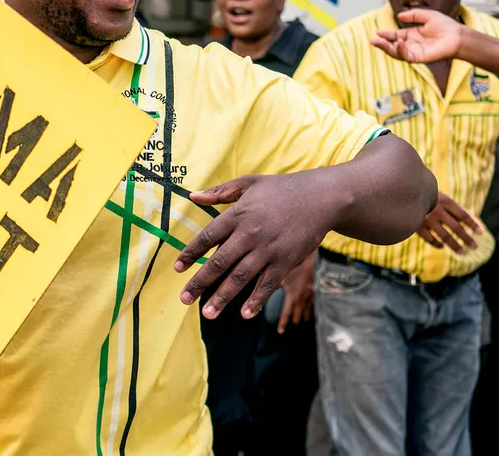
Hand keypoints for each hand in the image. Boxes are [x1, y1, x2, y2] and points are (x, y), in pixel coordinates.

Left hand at [176, 173, 336, 319]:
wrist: (320, 197)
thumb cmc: (281, 189)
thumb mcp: (248, 183)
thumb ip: (219, 192)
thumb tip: (192, 196)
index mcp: (237, 215)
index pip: (207, 237)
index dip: (191, 253)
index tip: (177, 268)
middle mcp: (249, 234)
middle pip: (219, 262)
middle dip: (199, 282)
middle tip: (184, 299)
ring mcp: (268, 250)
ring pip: (240, 277)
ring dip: (222, 297)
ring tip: (207, 313)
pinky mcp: (286, 261)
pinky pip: (268, 284)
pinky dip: (256, 300)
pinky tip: (244, 314)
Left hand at [277, 253, 314, 334]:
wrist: (315, 258)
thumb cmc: (297, 264)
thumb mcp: (282, 273)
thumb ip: (271, 283)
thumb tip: (259, 286)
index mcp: (292, 296)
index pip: (286, 313)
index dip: (282, 323)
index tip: (280, 331)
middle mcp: (302, 298)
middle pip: (297, 312)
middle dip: (294, 318)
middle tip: (293, 323)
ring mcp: (311, 293)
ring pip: (307, 308)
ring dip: (304, 314)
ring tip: (303, 319)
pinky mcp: (318, 287)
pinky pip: (314, 300)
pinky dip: (312, 305)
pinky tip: (313, 305)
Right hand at [370, 9, 463, 62]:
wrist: (458, 35)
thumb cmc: (446, 26)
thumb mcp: (427, 16)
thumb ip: (413, 15)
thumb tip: (399, 16)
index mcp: (411, 35)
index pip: (394, 36)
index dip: (385, 35)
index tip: (377, 32)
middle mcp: (411, 45)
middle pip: (392, 46)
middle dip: (381, 44)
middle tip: (373, 40)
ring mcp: (414, 52)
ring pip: (396, 53)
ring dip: (387, 48)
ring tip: (380, 42)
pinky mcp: (419, 58)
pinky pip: (406, 56)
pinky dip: (401, 50)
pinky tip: (400, 42)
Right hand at [416, 192, 481, 253]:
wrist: (401, 194)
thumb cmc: (423, 194)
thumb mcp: (438, 195)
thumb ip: (451, 206)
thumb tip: (468, 219)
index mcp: (444, 201)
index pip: (463, 215)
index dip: (472, 224)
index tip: (480, 233)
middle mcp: (437, 211)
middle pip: (456, 227)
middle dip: (466, 238)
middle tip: (474, 247)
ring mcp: (427, 219)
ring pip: (445, 236)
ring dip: (454, 245)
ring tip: (461, 252)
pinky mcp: (417, 226)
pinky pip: (430, 239)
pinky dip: (437, 244)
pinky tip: (442, 246)